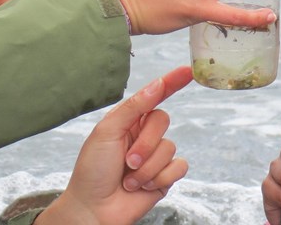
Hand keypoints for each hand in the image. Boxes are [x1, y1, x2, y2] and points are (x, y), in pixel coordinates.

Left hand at [34, 66, 191, 224]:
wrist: (94, 210)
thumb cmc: (92, 171)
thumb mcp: (107, 132)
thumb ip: (133, 107)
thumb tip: (157, 85)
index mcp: (128, 121)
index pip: (155, 96)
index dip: (171, 82)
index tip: (188, 70)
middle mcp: (144, 136)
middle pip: (162, 122)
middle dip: (145, 144)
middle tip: (127, 161)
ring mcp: (156, 156)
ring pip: (170, 148)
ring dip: (147, 167)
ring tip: (129, 179)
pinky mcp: (165, 176)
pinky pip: (179, 167)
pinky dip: (160, 178)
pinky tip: (143, 187)